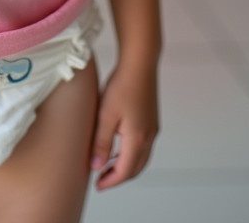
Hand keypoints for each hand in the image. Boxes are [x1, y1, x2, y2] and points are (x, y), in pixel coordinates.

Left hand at [90, 64, 158, 190]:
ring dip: (127, 166)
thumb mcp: (105, 115)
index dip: (111, 181)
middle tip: (102, 179)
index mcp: (137, 139)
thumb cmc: (123, 85)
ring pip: (141, 157)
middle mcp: (149, 136)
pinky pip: (143, 145)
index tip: (98, 185)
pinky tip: (120, 145)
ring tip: (108, 165)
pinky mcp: (151, 118)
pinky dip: (132, 153)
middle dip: (119, 177)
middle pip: (136, 168)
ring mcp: (152, 128)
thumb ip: (101, 143)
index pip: (125, 171)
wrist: (140, 63)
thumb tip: (95, 166)